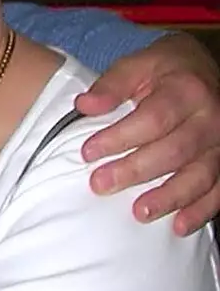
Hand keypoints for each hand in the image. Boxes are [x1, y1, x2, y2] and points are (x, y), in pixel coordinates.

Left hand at [76, 33, 219, 234]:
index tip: (87, 153)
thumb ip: (111, 85)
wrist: (205, 70)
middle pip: (174, 151)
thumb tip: (84, 106)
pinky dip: (201, 210)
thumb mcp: (138, 64)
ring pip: (199, 175)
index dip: (119, 138)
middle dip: (134, 171)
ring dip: (169, 197)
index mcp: (186, 91)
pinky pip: (219, 190)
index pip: (152, 120)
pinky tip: (179, 225)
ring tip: (138, 213)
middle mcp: (212, 118)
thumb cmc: (165, 70)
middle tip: (100, 185)